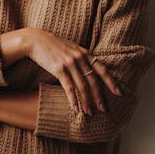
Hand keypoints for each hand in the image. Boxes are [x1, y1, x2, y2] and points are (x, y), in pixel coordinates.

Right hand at [3, 27, 122, 113]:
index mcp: (85, 53)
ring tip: (89, 113)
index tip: (119, 93)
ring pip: (82, 86)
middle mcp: (80, 58)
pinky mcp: (59, 69)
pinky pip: (69, 87)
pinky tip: (75, 108)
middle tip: (104, 110)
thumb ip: (81, 58)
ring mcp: (70, 63)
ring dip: (86, 101)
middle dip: (99, 97)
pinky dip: (73, 99)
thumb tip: (89, 70)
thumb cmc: (53, 46)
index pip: (103, 70)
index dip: (111, 82)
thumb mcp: (71, 49)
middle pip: (94, 81)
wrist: (35, 40)